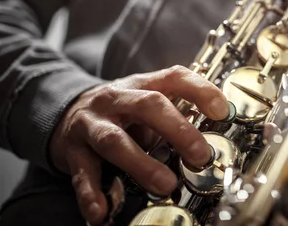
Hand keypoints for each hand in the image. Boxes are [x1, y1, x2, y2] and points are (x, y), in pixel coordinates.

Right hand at [49, 65, 228, 224]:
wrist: (65, 114)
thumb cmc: (119, 112)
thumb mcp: (147, 103)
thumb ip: (176, 115)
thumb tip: (212, 140)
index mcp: (142, 84)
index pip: (175, 77)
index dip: (200, 90)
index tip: (222, 111)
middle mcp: (116, 99)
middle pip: (148, 105)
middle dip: (177, 129)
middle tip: (200, 155)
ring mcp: (92, 123)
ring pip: (114, 140)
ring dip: (142, 164)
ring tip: (165, 184)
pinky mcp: (73, 151)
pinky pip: (83, 173)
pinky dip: (93, 193)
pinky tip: (102, 211)